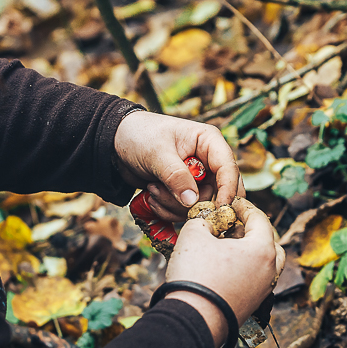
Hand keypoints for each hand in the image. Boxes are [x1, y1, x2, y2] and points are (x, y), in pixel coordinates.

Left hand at [114, 111, 244, 221]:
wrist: (117, 144)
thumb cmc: (139, 136)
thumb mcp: (157, 153)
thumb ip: (176, 176)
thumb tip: (192, 201)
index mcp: (209, 142)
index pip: (228, 168)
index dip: (227, 190)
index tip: (218, 208)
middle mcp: (207, 162)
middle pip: (216, 193)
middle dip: (191, 202)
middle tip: (164, 195)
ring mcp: (196, 179)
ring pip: (198, 206)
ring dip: (173, 205)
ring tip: (152, 189)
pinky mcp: (183, 193)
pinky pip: (184, 211)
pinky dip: (167, 210)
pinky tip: (151, 196)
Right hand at [163, 198, 284, 347]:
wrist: (193, 319)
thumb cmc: (196, 274)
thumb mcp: (193, 234)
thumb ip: (203, 220)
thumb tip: (207, 224)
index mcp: (262, 249)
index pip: (260, 218)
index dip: (243, 206)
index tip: (231, 203)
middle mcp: (269, 270)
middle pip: (268, 242)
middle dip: (250, 230)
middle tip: (231, 225)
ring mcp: (263, 290)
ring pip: (264, 263)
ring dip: (249, 251)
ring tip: (227, 246)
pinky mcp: (252, 305)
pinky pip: (254, 279)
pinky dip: (244, 268)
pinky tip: (222, 267)